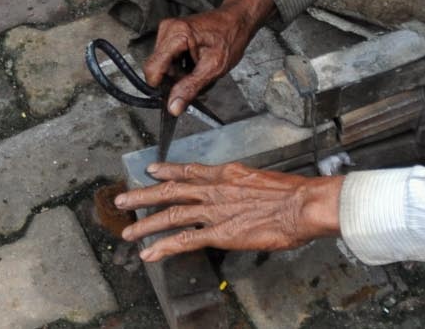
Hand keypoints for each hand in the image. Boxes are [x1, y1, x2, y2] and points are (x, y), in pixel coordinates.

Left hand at [112, 163, 343, 260]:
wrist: (301, 204)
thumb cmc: (290, 194)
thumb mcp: (260, 179)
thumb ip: (241, 186)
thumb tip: (236, 194)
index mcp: (226, 174)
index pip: (189, 170)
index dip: (167, 170)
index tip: (151, 170)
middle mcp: (215, 190)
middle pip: (170, 191)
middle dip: (143, 196)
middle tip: (123, 200)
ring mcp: (215, 211)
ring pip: (171, 215)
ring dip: (146, 224)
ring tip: (128, 232)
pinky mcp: (220, 234)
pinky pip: (185, 240)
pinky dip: (164, 247)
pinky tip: (151, 253)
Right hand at [145, 0, 273, 116]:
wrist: (238, 20)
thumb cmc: (231, 37)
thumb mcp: (214, 67)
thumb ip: (190, 88)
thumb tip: (173, 106)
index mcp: (177, 34)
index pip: (153, 68)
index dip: (161, 86)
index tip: (175, 94)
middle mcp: (168, 29)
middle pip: (158, 68)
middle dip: (175, 80)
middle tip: (197, 78)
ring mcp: (168, 31)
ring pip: (163, 66)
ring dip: (179, 74)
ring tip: (198, 69)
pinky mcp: (171, 35)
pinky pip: (168, 59)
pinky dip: (180, 66)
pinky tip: (195, 64)